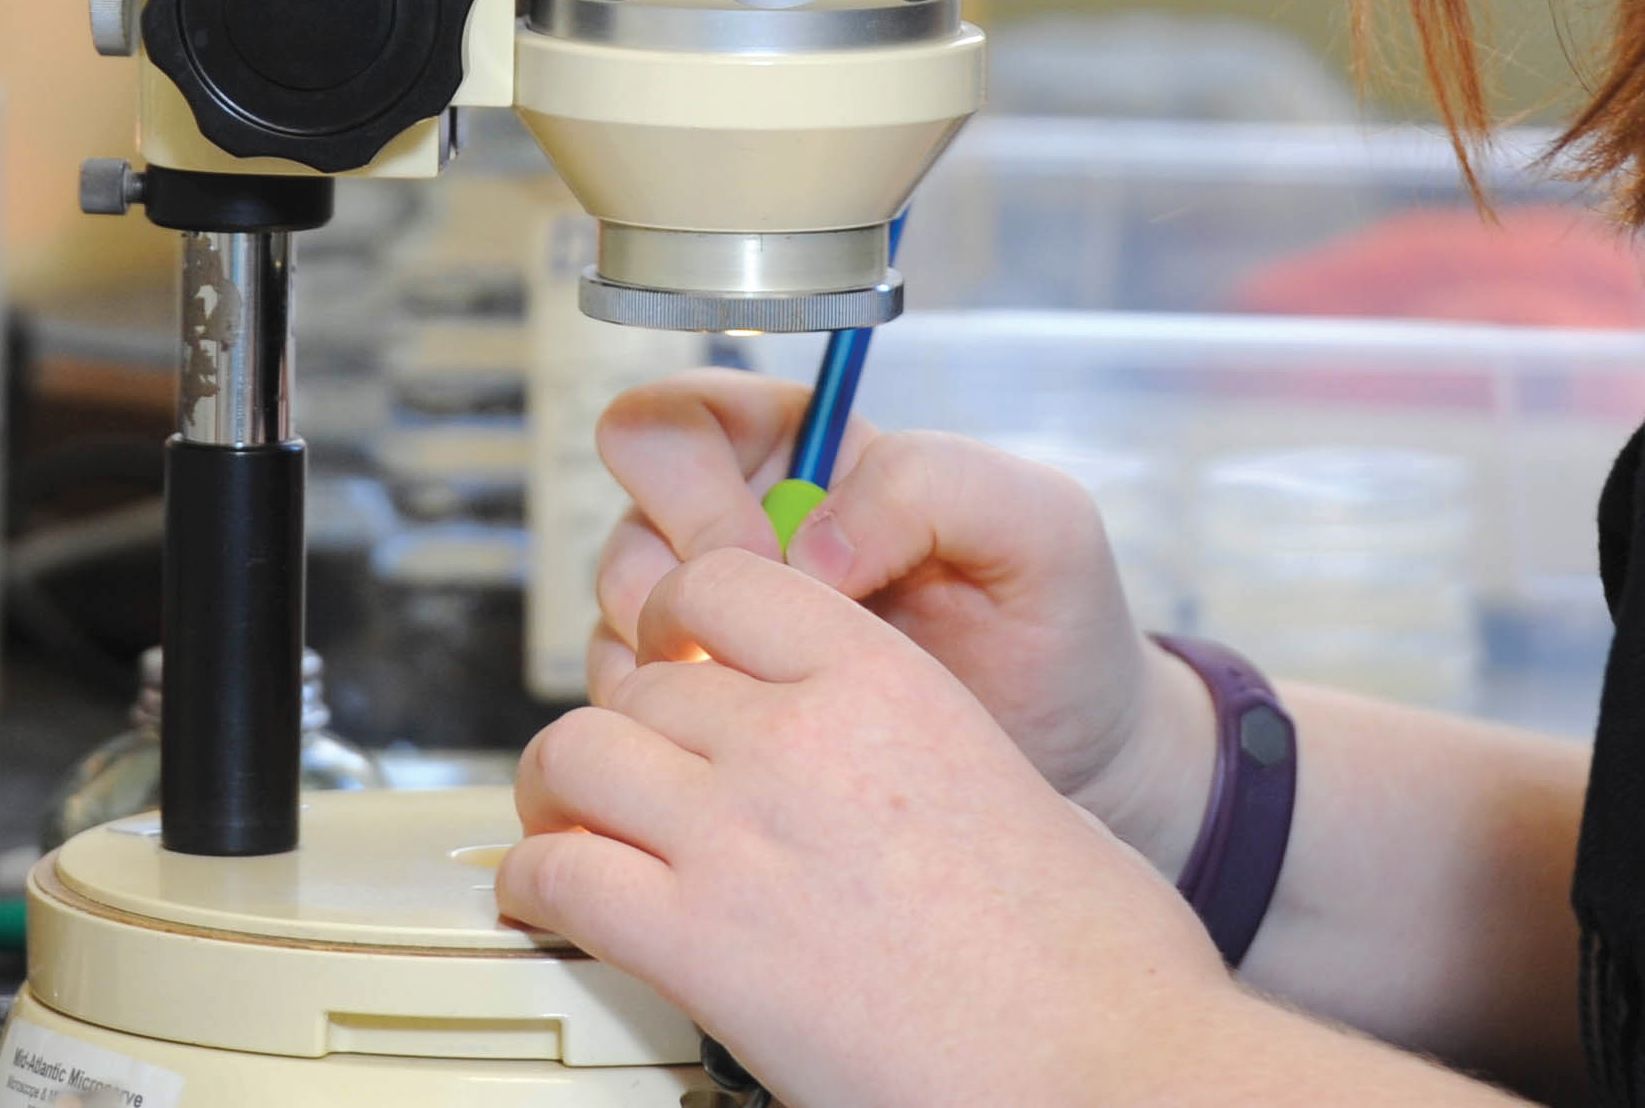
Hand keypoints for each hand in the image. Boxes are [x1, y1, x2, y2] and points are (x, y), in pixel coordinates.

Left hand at [505, 545, 1236, 1107]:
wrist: (1105, 1062)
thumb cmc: (1093, 954)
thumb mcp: (1018, 788)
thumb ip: (923, 748)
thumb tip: (890, 774)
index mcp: (883, 681)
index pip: (723, 584)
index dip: (680, 625)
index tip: (675, 663)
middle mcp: (795, 737)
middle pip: (639, 682)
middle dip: (624, 728)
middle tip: (624, 774)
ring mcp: (736, 835)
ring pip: (575, 757)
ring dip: (560, 794)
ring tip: (567, 827)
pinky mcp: (697, 944)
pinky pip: (560, 875)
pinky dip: (539, 887)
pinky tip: (551, 905)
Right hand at [592, 371, 1217, 867]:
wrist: (1072, 766)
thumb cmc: (1058, 630)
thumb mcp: (1038, 523)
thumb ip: (931, 485)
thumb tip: (808, 546)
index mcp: (806, 452)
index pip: (680, 414)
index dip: (693, 478)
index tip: (764, 553)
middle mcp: (742, 525)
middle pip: (626, 518)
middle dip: (676, 580)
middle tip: (760, 647)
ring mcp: (717, 624)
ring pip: (617, 616)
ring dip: (672, 663)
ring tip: (769, 706)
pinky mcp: (711, 715)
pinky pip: (635, 710)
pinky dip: (671, 730)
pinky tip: (753, 752)